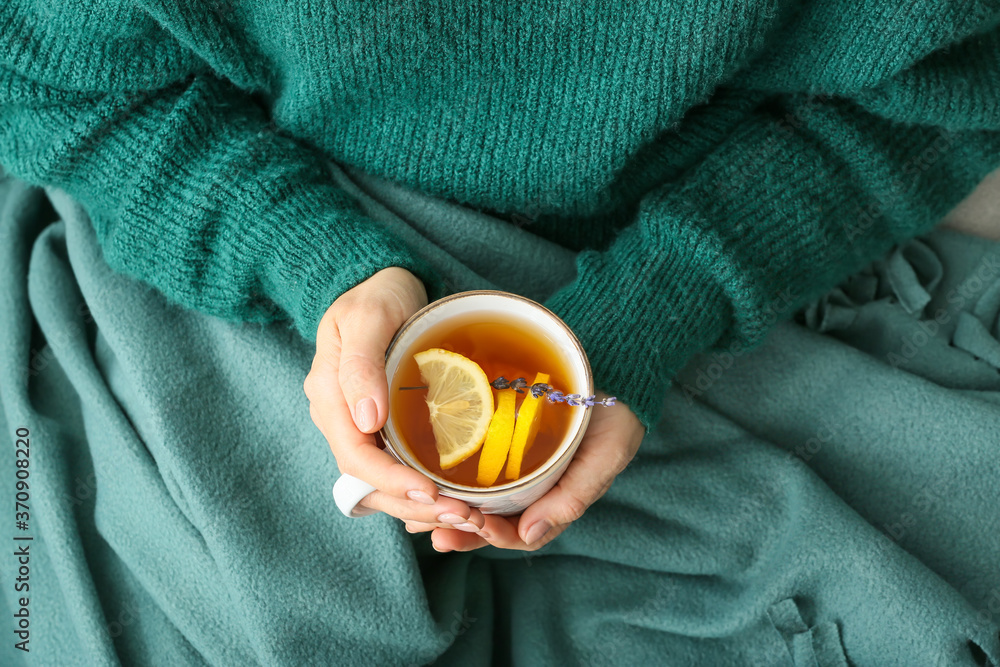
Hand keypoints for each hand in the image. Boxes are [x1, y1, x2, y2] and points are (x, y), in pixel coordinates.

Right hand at [304, 267, 487, 530]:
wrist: (382, 285)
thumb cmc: (376, 295)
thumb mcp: (368, 316)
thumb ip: (361, 365)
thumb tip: (366, 420)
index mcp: (329, 395)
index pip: (354, 455)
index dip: (390, 481)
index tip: (429, 494)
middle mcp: (340, 418)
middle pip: (367, 482)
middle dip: (410, 505)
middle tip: (459, 517)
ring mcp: (358, 426)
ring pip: (380, 485)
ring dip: (418, 508)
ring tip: (463, 518)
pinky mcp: (380, 429)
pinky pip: (394, 471)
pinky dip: (420, 492)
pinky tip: (451, 502)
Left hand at [403, 392, 644, 550]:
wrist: (614, 366)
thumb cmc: (615, 413)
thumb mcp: (605, 455)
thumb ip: (574, 496)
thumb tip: (529, 534)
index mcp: (555, 499)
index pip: (520, 533)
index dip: (492, 536)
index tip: (472, 527)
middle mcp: (531, 487)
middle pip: (490, 521)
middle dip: (459, 529)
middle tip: (428, 529)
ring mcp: (514, 463)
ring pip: (475, 496)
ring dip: (446, 508)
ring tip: (414, 515)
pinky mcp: (499, 434)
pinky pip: (470, 460)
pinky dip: (446, 472)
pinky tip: (420, 472)